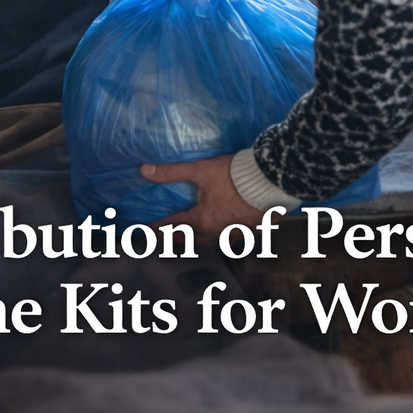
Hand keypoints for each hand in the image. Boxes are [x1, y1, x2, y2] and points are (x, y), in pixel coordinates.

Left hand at [142, 153, 262, 240]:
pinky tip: (220, 232)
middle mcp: (216, 232)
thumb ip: (172, 172)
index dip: (159, 229)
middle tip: (165, 238)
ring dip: (197, 240)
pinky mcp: (249, 231)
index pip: (174, 226)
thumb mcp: (200, 170)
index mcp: (202, 220)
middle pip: (191, 240)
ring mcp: (234, 234)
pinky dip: (217, 237)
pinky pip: (227, 239)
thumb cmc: (232, 176)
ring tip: (190, 237)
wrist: (268, 182)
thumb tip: (144, 170)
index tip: (147, 231)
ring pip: (210, 242)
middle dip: (177, 239)